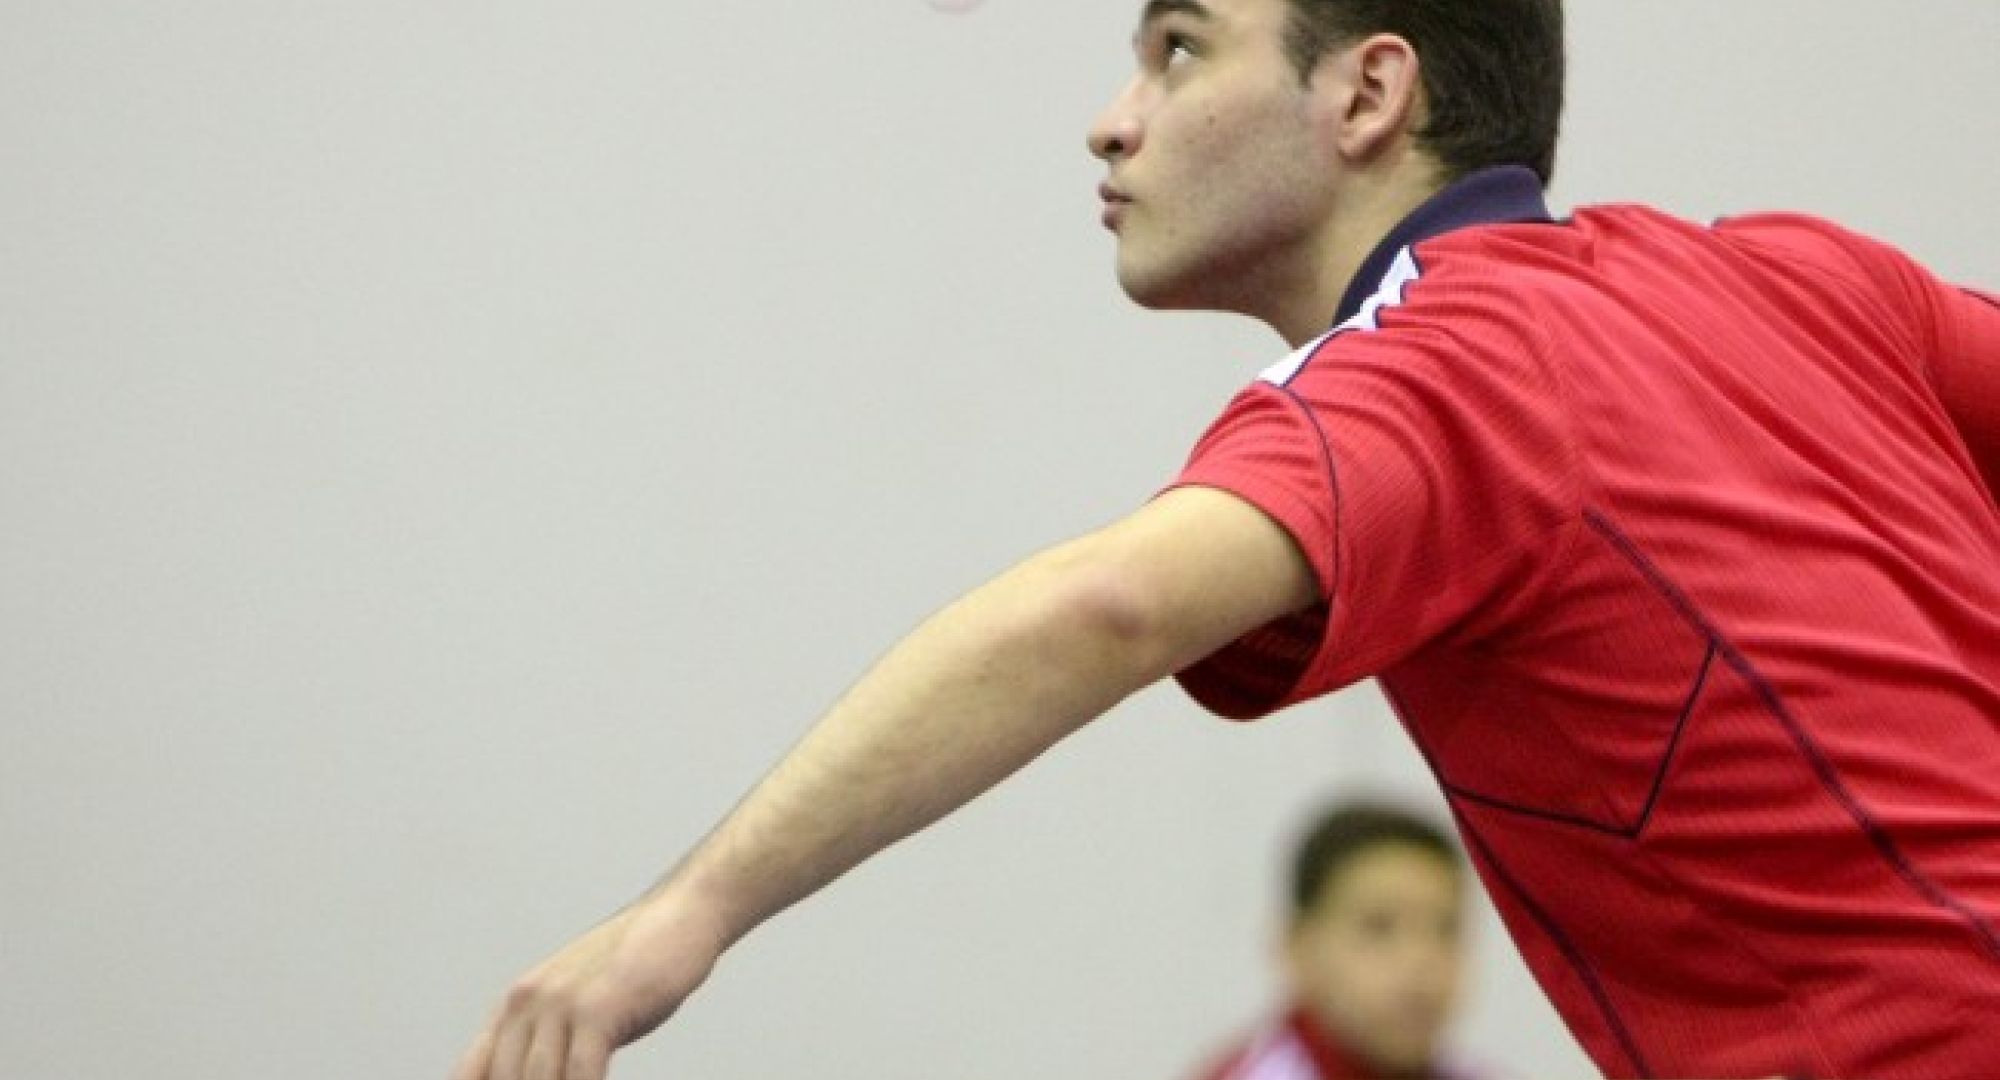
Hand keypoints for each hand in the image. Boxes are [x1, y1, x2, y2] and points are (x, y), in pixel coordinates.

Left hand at [452, 896, 723, 1079]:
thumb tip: (540, 1075)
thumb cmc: (634, 970)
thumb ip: (553, 1042)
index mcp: (516, 1006)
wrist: (679, 918)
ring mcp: (561, 1003)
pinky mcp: (599, 1008)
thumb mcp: (579, 1007)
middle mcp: (527, 1003)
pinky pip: (582, 1074)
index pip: (471, 1072)